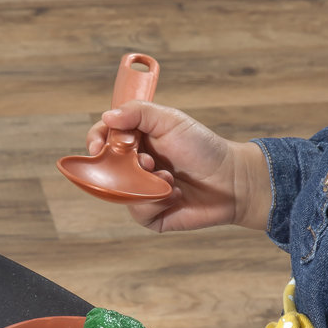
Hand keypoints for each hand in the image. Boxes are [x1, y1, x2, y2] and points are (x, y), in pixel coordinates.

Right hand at [85, 101, 271, 232]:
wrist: (231, 180)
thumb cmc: (203, 148)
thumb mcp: (170, 121)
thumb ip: (138, 112)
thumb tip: (107, 116)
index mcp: (136, 142)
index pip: (103, 139)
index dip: (96, 141)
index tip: (99, 145)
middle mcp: (133, 167)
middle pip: (104, 168)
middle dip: (122, 164)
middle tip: (146, 160)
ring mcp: (140, 192)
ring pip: (119, 192)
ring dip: (144, 183)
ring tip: (168, 178)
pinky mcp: (151, 215)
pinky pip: (137, 211)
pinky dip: (155, 201)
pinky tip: (175, 194)